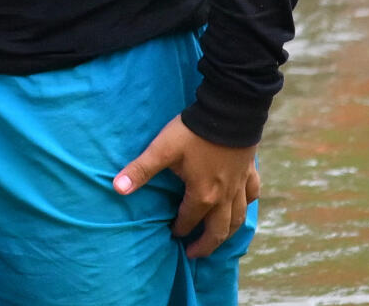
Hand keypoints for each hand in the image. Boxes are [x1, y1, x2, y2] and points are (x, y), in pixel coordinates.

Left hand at [115, 115, 259, 258]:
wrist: (228, 113)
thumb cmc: (192, 133)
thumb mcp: (161, 150)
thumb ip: (140, 170)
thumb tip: (116, 188)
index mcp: (203, 195)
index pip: (189, 219)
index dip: (179, 229)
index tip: (173, 235)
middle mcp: (225, 197)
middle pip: (218, 230)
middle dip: (206, 245)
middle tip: (195, 254)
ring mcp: (240, 186)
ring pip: (238, 218)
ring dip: (228, 232)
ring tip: (219, 239)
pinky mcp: (250, 172)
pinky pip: (251, 195)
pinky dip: (246, 205)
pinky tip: (241, 206)